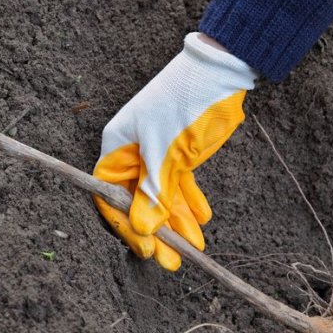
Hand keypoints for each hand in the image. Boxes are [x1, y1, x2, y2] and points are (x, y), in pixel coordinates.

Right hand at [93, 33, 256, 270]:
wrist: (221, 70)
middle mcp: (133, 151)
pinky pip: (179, 184)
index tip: (148, 248)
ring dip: (178, 222)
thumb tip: (143, 230)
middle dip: (157, 232)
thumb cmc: (186, 102)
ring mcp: (157, 152)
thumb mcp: (169, 152)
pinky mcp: (179, 152)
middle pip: (138, 201)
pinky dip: (189, 201)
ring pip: (162, 196)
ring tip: (195, 248)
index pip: (111, 195)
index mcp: (118, 146)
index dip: (126, 225)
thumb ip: (155, 193)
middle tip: (173, 262)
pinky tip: (202, 220)